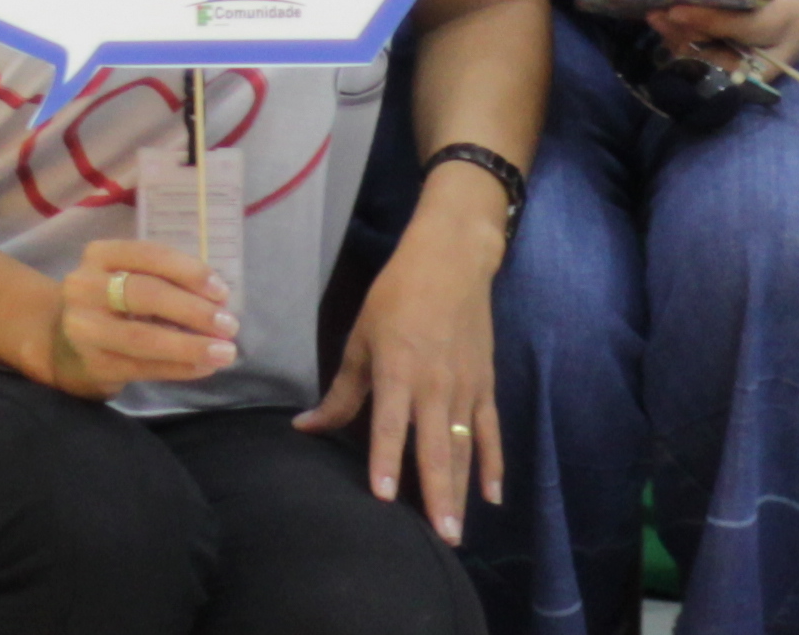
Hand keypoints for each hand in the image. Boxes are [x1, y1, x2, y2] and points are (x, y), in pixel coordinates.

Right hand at [43, 233, 236, 400]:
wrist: (62, 344)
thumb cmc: (111, 304)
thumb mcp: (127, 278)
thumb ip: (163, 280)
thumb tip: (218, 299)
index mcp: (99, 255)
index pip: (149, 254)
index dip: (188, 271)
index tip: (222, 291)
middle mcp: (84, 286)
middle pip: (145, 294)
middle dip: (193, 310)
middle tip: (229, 325)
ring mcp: (83, 328)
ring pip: (143, 336)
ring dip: (190, 345)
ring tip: (225, 352)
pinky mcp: (92, 364)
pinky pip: (142, 367)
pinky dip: (178, 368)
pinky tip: (203, 367)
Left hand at [299, 182, 505, 539]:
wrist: (452, 260)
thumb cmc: (396, 296)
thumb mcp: (360, 337)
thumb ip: (341, 391)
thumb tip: (306, 427)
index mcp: (398, 370)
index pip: (391, 425)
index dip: (387, 462)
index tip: (385, 498)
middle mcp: (434, 385)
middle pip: (436, 448)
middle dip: (436, 495)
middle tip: (439, 538)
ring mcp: (465, 388)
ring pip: (463, 449)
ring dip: (461, 491)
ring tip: (456, 531)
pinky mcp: (485, 385)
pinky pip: (489, 431)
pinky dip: (492, 464)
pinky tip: (493, 496)